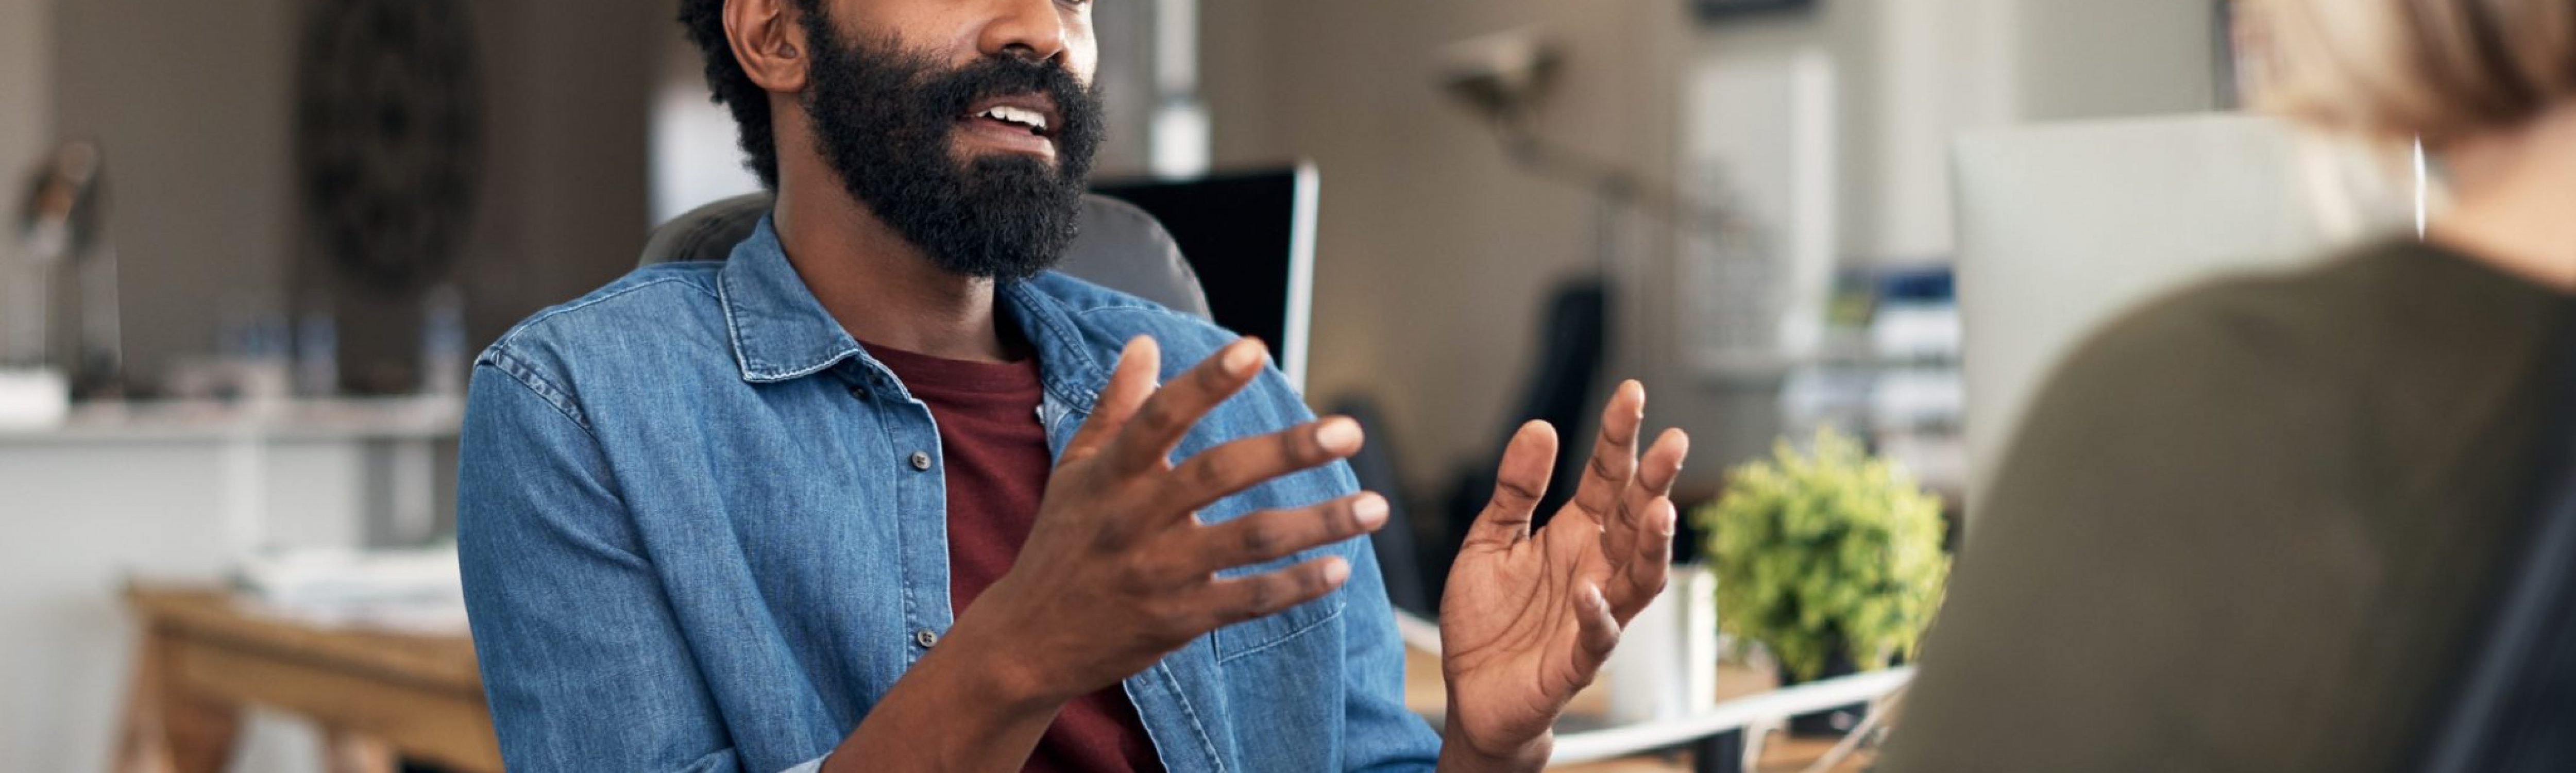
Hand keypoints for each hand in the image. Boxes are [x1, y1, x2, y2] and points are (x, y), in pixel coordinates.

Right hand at [954, 335, 1388, 705]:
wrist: (1028, 642)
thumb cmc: (1061, 544)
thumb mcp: (1075, 469)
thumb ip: (1116, 407)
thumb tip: (1145, 343)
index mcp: (1111, 473)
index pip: (1161, 416)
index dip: (1207, 381)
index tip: (1254, 347)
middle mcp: (1135, 518)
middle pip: (1220, 473)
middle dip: (1289, 450)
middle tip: (1350, 431)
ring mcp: (1159, 572)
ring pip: (1250, 538)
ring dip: (1319, 522)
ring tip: (1376, 507)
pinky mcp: (1177, 620)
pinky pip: (1249, 600)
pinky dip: (1297, 585)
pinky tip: (1340, 567)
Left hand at [1437, 381, 1689, 766]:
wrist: (1472, 693)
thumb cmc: (1489, 619)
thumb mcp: (1489, 540)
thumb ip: (1515, 489)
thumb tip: (1540, 426)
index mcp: (1574, 534)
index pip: (1607, 477)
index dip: (1620, 437)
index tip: (1633, 392)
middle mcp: (1594, 568)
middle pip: (1634, 519)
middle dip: (1655, 481)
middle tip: (1675, 440)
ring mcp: (1591, 615)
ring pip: (1638, 578)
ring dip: (1652, 547)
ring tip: (1659, 509)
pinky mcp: (1574, 661)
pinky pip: (1596, 638)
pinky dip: (1596, 616)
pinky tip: (1589, 592)